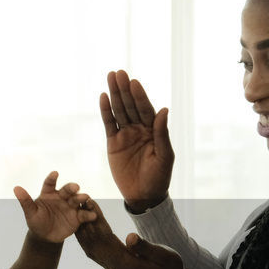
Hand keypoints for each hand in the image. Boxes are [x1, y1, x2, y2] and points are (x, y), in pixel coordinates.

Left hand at [13, 171, 97, 243]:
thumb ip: (25, 201)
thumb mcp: (30, 212)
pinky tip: (92, 215)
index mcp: (48, 194)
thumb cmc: (36, 222)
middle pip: (67, 190)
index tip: (55, 173)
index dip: (52, 178)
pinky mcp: (77, 217)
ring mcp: (70, 206)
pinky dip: (88, 214)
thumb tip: (16, 188)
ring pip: (77, 199)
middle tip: (75, 187)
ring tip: (85, 198)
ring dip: (81, 198)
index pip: (50, 183)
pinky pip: (84, 214)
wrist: (45, 237)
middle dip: (72, 187)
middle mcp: (61, 197)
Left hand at [74, 198, 183, 268]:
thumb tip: (130, 237)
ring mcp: (112, 267)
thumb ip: (146, 248)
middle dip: (86, 221)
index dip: (96, 221)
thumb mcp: (163, 256)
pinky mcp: (112, 265)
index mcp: (125, 264)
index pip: (105, 239)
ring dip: (83, 228)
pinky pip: (95, 251)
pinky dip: (87, 237)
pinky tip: (83, 227)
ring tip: (78, 209)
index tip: (91, 204)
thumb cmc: (169, 268)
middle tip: (79, 201)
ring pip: (91, 247)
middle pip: (93, 242)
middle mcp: (114, 267)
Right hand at [101, 70, 173, 211]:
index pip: (145, 109)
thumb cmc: (159, 177)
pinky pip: (109, 124)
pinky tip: (103, 97)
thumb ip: (162, 134)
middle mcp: (140, 128)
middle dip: (125, 89)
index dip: (139, 96)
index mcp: (154, 130)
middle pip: (130, 105)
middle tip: (118, 73)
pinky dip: (106, 111)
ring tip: (110, 77)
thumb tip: (164, 110)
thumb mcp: (164, 156)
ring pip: (119, 111)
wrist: (143, 195)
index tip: (133, 82)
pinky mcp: (113, 142)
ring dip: (115, 94)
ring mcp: (126, 134)